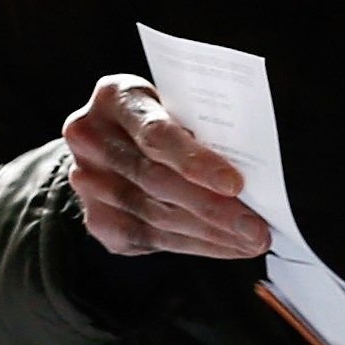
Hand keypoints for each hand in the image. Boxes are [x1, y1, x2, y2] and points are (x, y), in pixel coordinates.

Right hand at [62, 76, 268, 259]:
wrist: (111, 139)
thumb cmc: (159, 117)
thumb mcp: (174, 103)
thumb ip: (198, 127)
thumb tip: (249, 173)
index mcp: (114, 97)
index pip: (156, 134)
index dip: (196, 162)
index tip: (235, 185)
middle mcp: (91, 139)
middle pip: (157, 182)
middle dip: (214, 209)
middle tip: (256, 228)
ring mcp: (88, 183)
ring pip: (157, 217)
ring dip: (210, 235)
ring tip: (250, 240)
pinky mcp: (97, 219)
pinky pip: (151, 239)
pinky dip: (195, 245)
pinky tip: (226, 246)